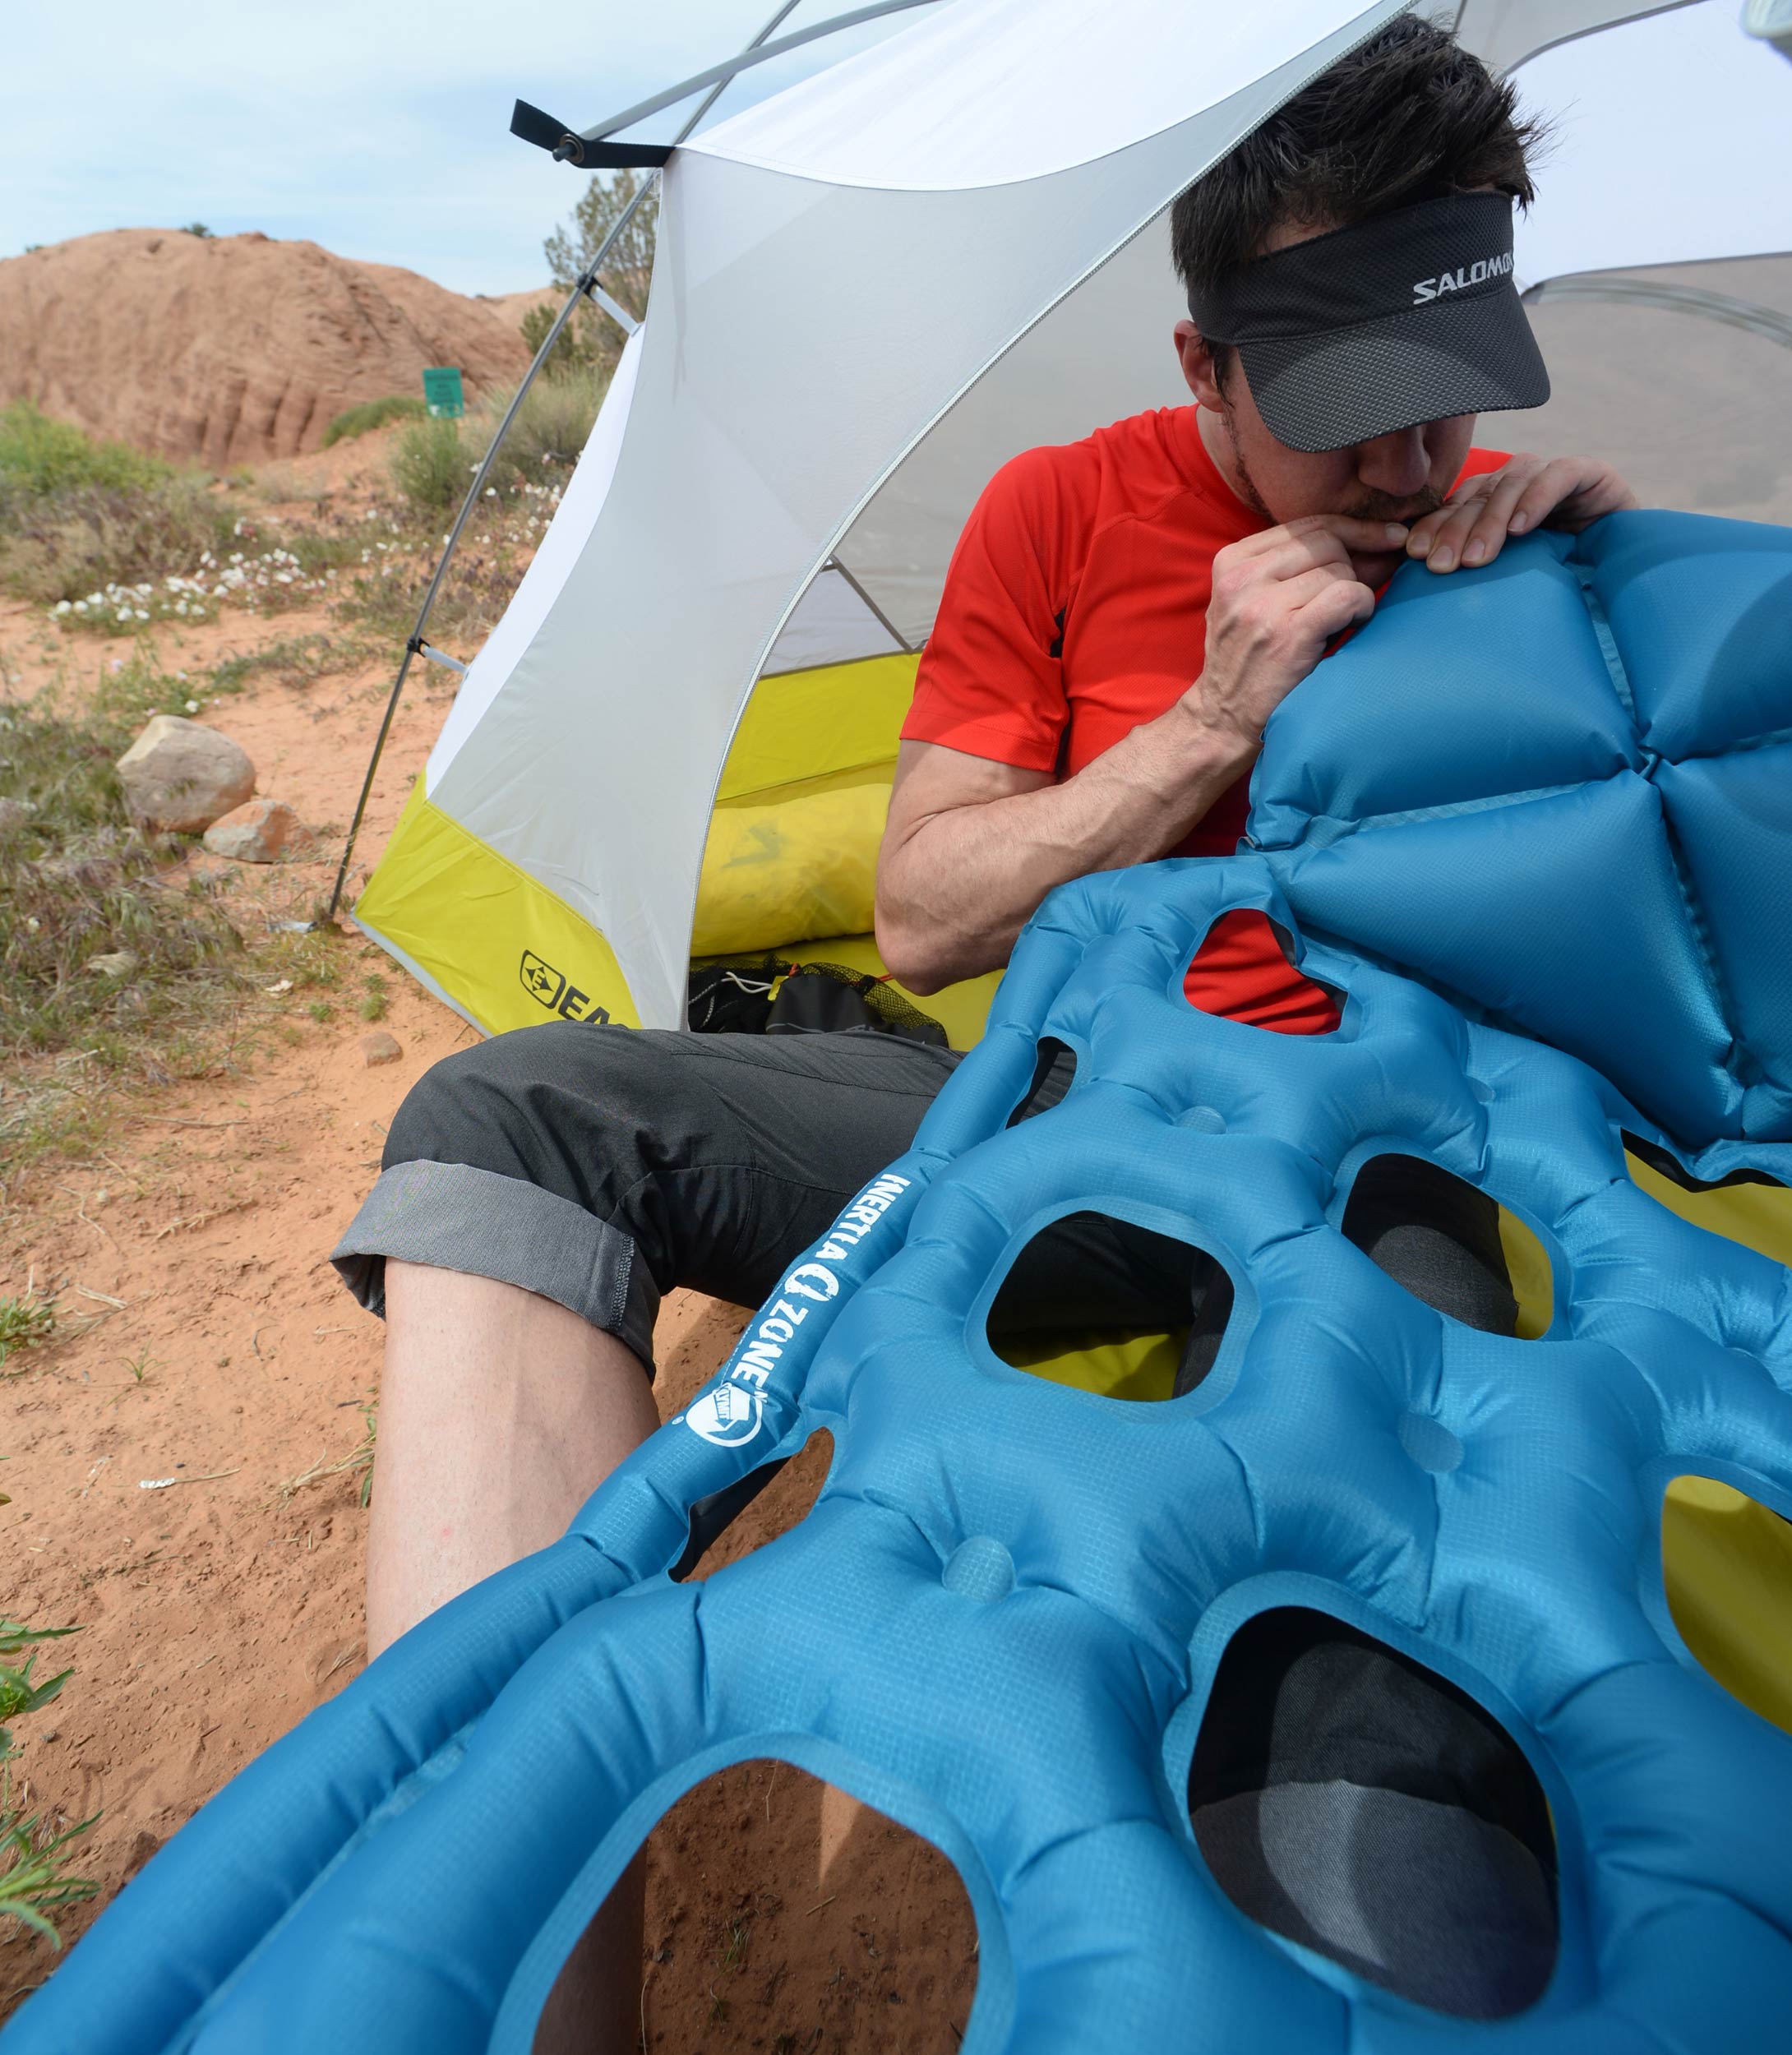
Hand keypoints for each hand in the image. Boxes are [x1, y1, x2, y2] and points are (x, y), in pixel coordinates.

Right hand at [1186, 514, 1404, 748]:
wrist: (1221, 721)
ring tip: (1340, 622)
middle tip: (1356, 595)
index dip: (1355, 528)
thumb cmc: (1252, 661)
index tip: (1387, 536)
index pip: (1307, 525)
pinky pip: (1348, 595)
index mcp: (1231, 562)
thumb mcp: (1260, 603)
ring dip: (1354, 594)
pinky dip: (1361, 608)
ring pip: (1340, 570)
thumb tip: (1383, 538)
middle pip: (1327, 541)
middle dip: (1355, 564)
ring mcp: (1262, 605)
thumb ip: (1307, 569)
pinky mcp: (1288, 633)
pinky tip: (1354, 625)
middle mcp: (1242, 577)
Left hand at [1404, 453, 1638, 572]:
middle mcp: (1515, 482)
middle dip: (1454, 532)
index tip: (1413, 556)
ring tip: (1478, 559)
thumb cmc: (1559, 575)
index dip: (1433, 528)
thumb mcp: (1510, 574)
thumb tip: (1423, 593)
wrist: (1624, 563)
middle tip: (1441, 567)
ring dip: (1491, 522)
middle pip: (1476, 498)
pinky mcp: (1586, 472)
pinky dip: (1536, 501)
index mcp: (1490, 501)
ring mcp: (1548, 474)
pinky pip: (1556, 477)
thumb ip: (1476, 571)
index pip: (1454, 508)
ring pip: (1510, 486)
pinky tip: (1522, 529)